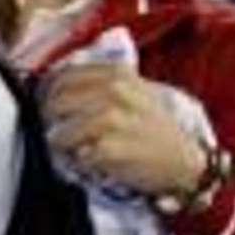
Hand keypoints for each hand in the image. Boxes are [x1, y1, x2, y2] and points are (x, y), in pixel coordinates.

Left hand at [41, 62, 207, 198]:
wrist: (184, 160)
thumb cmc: (152, 126)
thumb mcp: (133, 92)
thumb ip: (100, 83)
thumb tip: (54, 85)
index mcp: (117, 73)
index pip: (63, 78)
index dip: (50, 94)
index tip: (50, 106)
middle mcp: (113, 91)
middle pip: (56, 103)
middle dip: (50, 119)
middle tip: (56, 130)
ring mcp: (111, 119)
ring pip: (62, 131)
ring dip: (62, 143)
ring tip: (73, 148)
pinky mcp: (109, 147)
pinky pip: (76, 154)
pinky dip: (79, 161)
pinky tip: (91, 160)